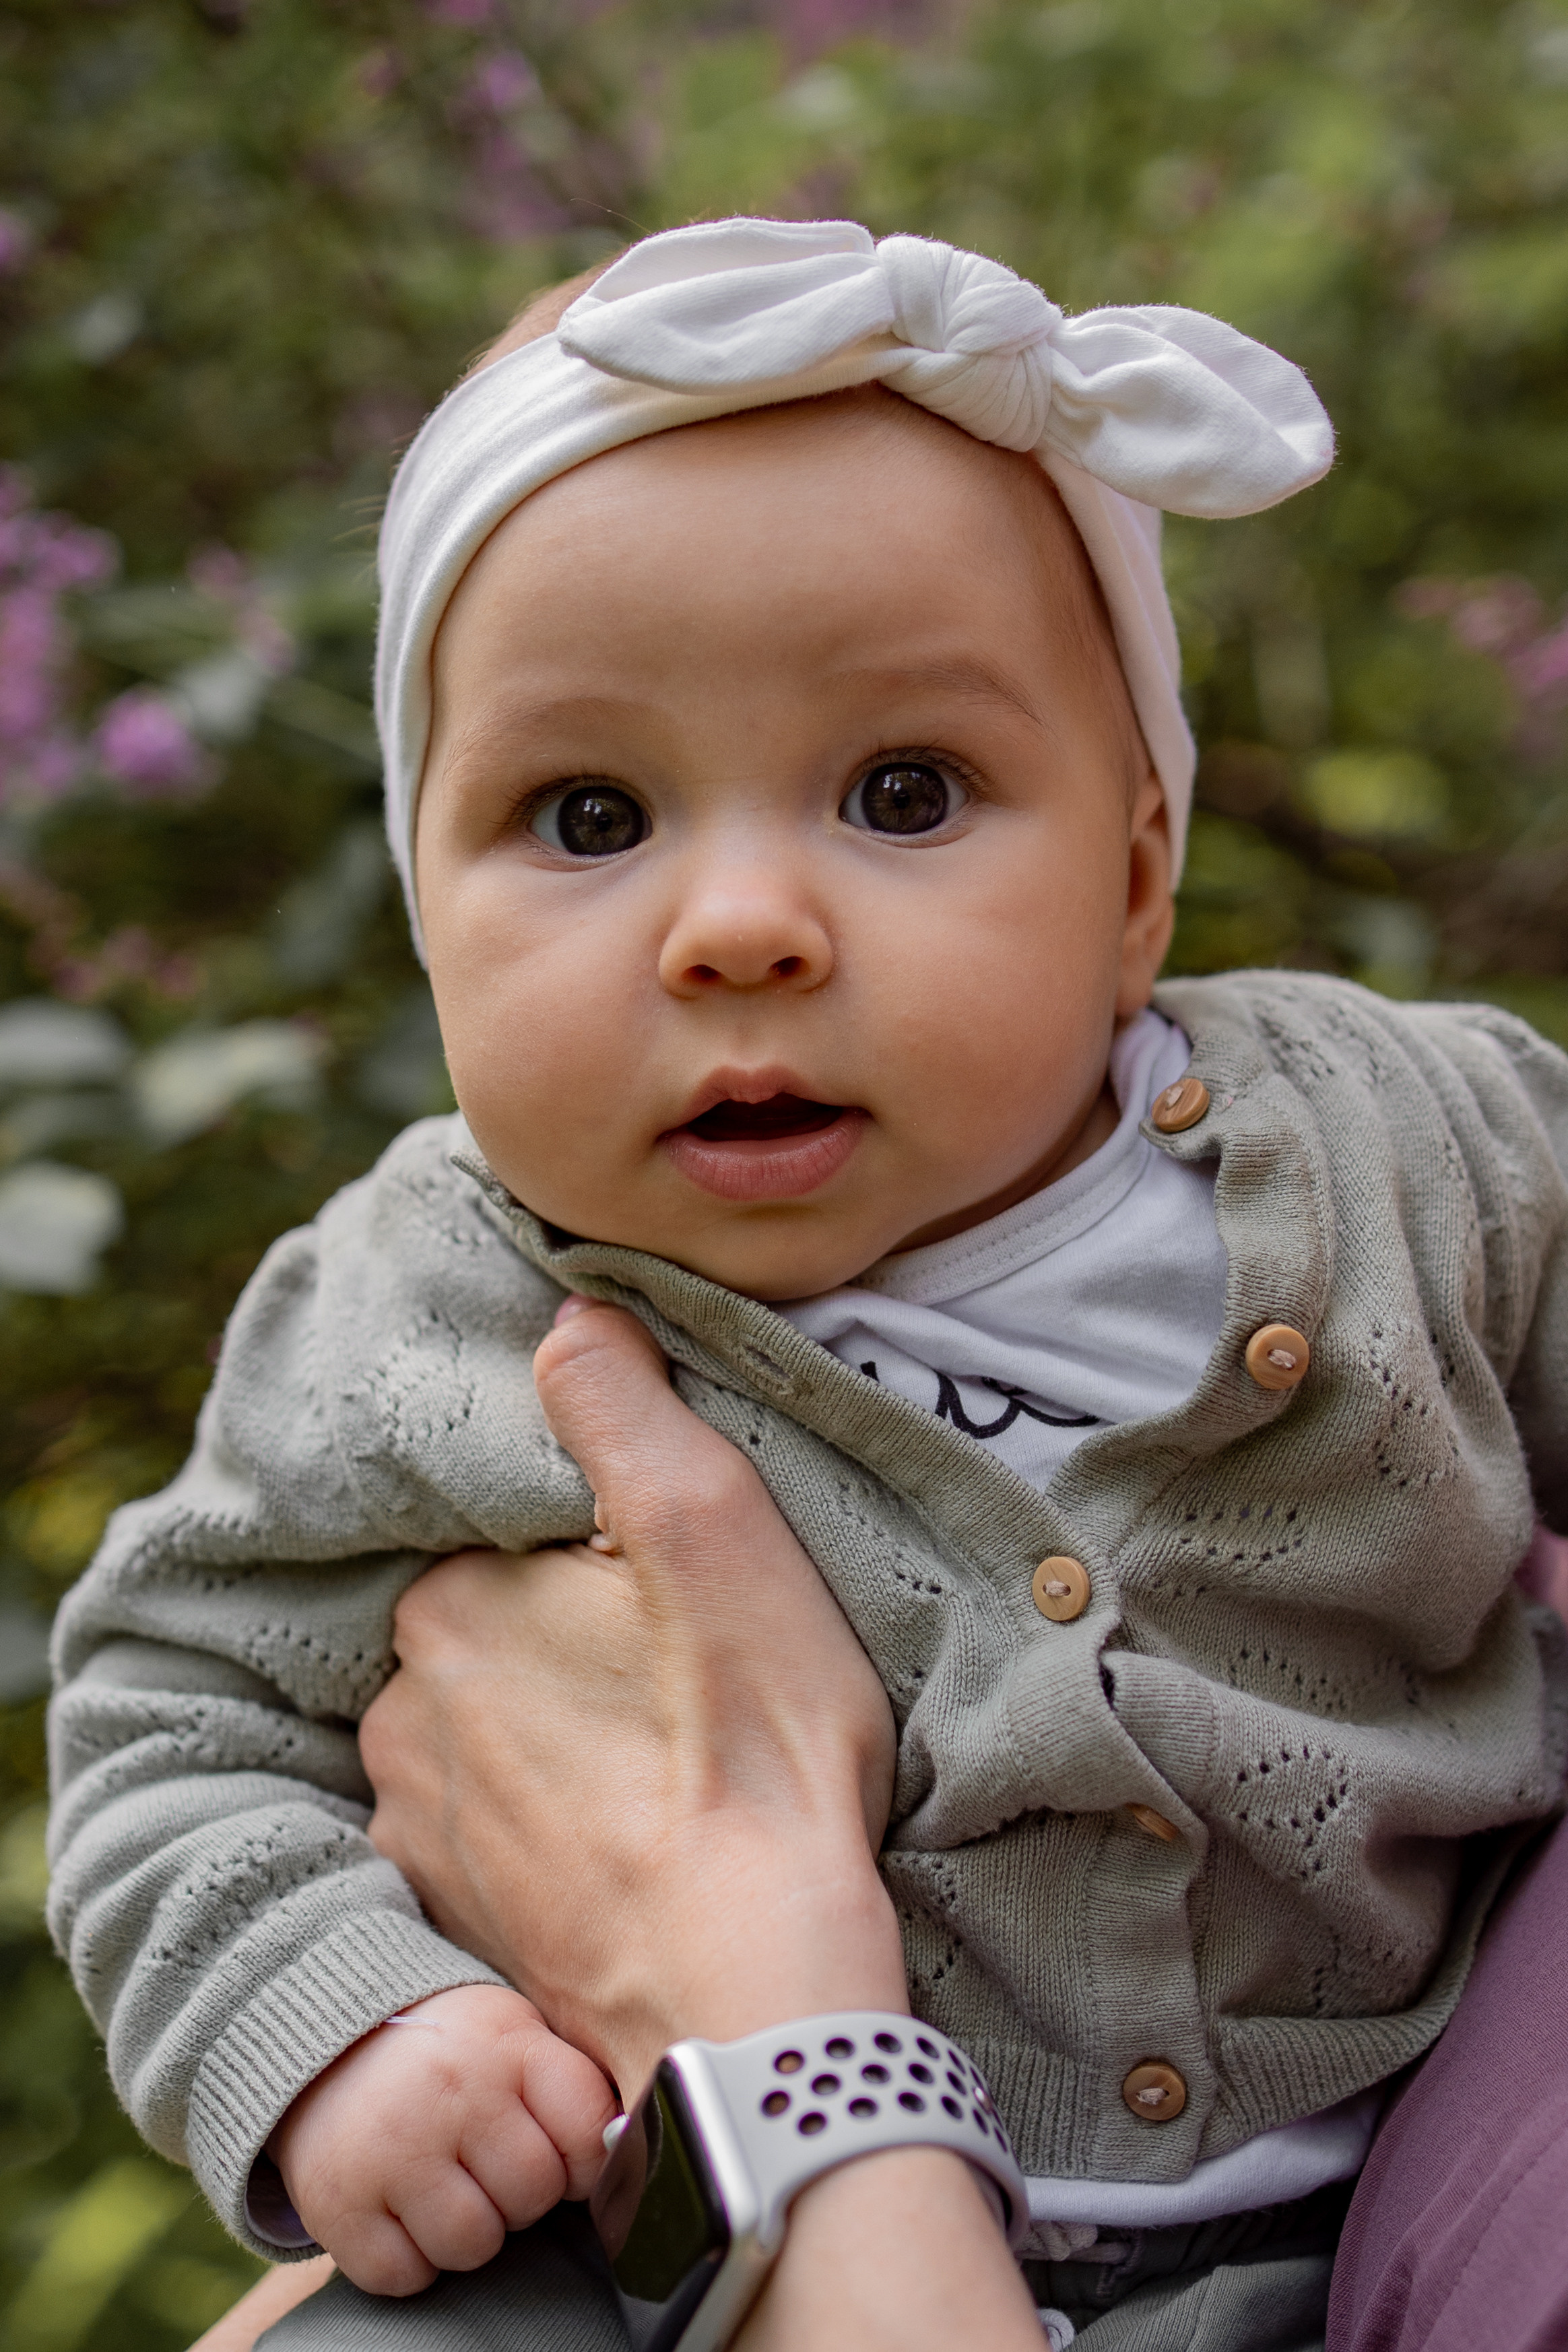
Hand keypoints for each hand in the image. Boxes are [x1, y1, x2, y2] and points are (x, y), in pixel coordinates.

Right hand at [266, 1984, 615, 2295]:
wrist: (329, 2043)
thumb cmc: (446, 2051)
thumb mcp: (514, 2035)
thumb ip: (569, 2087)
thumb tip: (626, 2151)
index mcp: (508, 2047)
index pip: (590, 2131)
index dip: (586, 2161)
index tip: (563, 2157)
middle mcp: (453, 2093)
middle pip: (534, 2195)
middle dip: (521, 2195)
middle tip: (488, 2164)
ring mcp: (393, 2149)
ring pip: (475, 2245)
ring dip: (469, 2231)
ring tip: (447, 2185)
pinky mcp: (340, 2203)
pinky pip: (406, 2276)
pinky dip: (411, 2260)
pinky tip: (403, 2210)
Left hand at [359, 1304, 1040, 2350]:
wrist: (751, 2004)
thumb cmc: (753, 1760)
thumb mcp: (718, 1541)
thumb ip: (625, 1412)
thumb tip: (568, 1313)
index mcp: (450, 1606)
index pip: (518, 1538)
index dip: (607, 1563)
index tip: (678, 1609)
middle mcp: (397, 1711)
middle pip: (498, 1631)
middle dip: (575, 1645)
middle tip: (685, 1692)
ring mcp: (415, 1825)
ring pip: (491, 1728)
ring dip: (558, 1737)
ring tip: (664, 1774)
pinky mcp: (448, 1914)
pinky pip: (490, 1828)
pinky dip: (546, 1827)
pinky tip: (626, 1847)